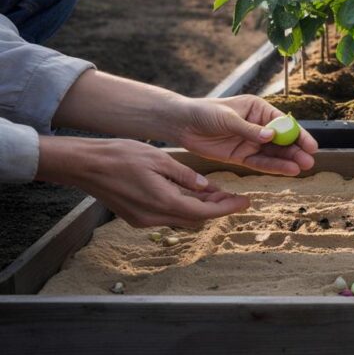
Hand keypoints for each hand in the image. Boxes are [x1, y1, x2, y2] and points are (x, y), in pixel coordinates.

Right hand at [37, 137, 249, 227]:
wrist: (84, 165)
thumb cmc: (120, 156)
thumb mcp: (159, 159)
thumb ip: (185, 176)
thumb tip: (206, 187)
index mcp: (163, 202)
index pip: (204, 212)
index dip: (227, 208)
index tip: (245, 202)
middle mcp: (153, 217)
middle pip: (195, 219)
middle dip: (216, 209)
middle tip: (233, 196)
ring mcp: (142, 220)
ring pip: (181, 218)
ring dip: (199, 208)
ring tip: (216, 193)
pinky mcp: (135, 217)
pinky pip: (166, 215)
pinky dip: (182, 206)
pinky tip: (190, 193)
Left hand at [172, 95, 317, 175]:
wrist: (181, 124)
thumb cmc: (204, 113)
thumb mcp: (227, 118)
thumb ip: (249, 129)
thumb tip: (271, 136)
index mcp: (258, 110)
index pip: (283, 123)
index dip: (298, 134)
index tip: (311, 145)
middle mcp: (258, 126)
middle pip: (282, 140)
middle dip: (296, 150)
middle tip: (309, 161)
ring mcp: (250, 142)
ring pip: (273, 154)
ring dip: (288, 161)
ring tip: (302, 168)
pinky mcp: (241, 156)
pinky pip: (260, 163)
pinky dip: (273, 167)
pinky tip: (287, 171)